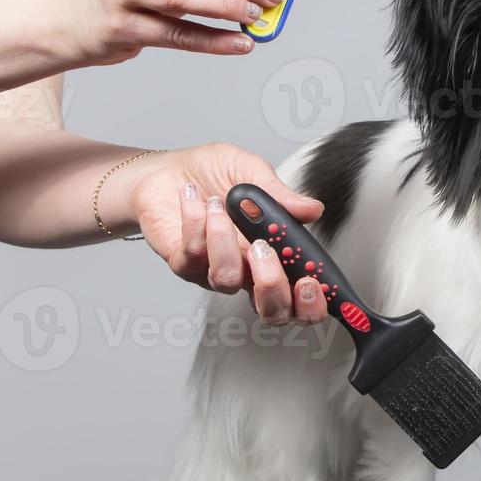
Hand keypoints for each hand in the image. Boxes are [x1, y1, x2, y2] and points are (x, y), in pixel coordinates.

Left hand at [128, 143, 327, 324]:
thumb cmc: (212, 173)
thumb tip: (312, 209)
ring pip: (227, 279)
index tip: (312, 281)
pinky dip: (196, 221)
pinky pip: (194, 254)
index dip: (312, 303)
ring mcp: (214, 272)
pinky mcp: (183, 264)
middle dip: (273, 287)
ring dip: (224, 238)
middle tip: (265, 251)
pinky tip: (196, 199)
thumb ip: (281, 195)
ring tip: (219, 204)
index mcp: (275, 254)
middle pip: (272, 311)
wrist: (168, 169)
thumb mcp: (253, 173)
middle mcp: (248, 271)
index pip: (300, 296)